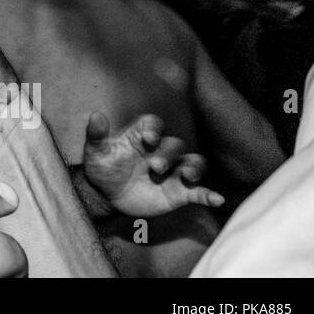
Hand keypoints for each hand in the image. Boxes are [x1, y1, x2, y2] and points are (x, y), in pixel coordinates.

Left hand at [82, 112, 224, 218]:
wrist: (108, 195)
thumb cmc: (103, 168)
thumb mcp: (96, 152)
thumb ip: (96, 135)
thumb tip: (96, 115)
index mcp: (142, 136)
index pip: (153, 124)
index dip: (153, 129)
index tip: (148, 138)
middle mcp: (162, 150)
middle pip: (175, 145)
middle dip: (168, 154)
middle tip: (154, 167)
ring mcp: (173, 171)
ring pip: (193, 162)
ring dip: (193, 168)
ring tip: (187, 176)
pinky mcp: (180, 191)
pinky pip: (199, 191)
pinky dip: (209, 194)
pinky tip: (217, 199)